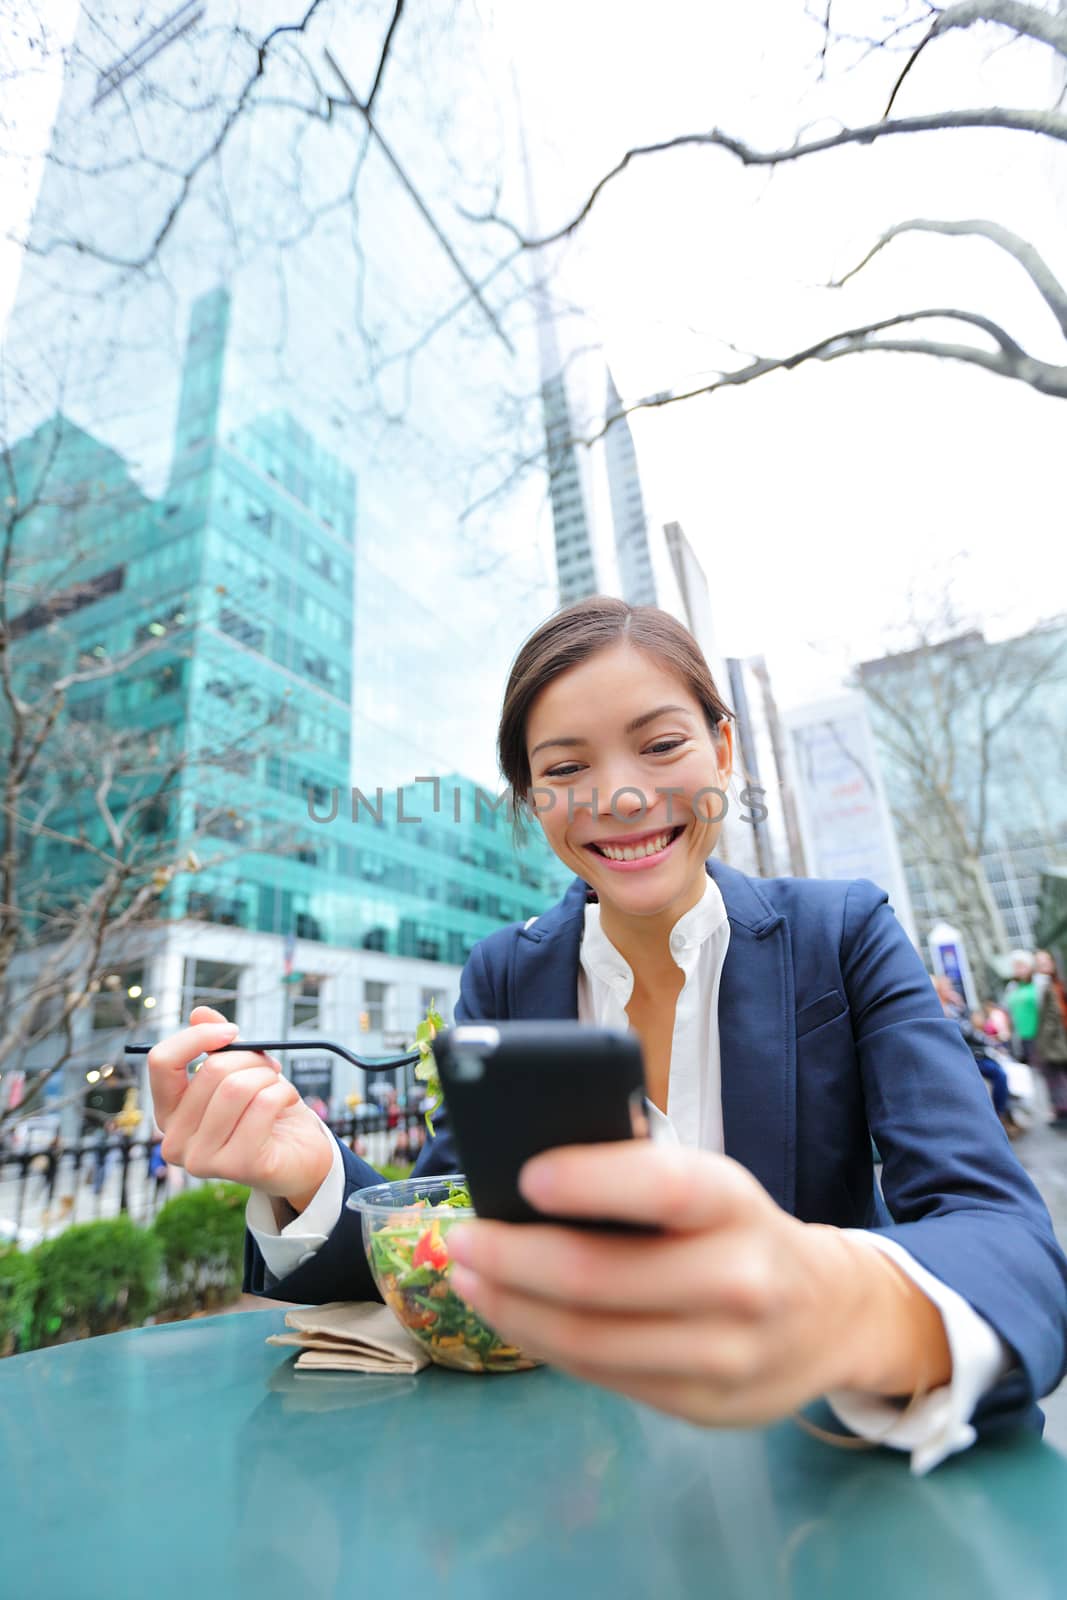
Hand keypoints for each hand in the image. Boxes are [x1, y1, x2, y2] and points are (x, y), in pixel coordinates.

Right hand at [147, 1006, 333, 1210]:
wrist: (299, 1155)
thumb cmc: (265, 1111)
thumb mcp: (239, 1071)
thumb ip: (216, 1045)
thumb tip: (199, 1013)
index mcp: (168, 1113)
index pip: (162, 1062)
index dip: (197, 1037)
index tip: (231, 1031)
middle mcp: (175, 1142)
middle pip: (211, 1072)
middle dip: (250, 1058)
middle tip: (268, 1067)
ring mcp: (203, 1160)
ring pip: (237, 1087)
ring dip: (268, 1077)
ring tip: (277, 1086)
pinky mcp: (238, 1167)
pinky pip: (264, 1105)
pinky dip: (284, 1093)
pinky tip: (287, 1103)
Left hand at [446, 1142, 949, 1426]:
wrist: (831, 1315)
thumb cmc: (739, 1230)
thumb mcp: (713, 1186)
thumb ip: (639, 1175)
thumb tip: (532, 1159)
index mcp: (737, 1204)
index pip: (662, 1187)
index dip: (590, 1181)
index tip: (524, 1176)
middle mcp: (740, 1281)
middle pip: (602, 1278)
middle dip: (513, 1258)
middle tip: (459, 1238)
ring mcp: (724, 1356)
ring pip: (590, 1340)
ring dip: (511, 1309)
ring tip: (468, 1278)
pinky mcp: (701, 1408)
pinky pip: (602, 1377)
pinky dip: (544, 1343)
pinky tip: (511, 1315)